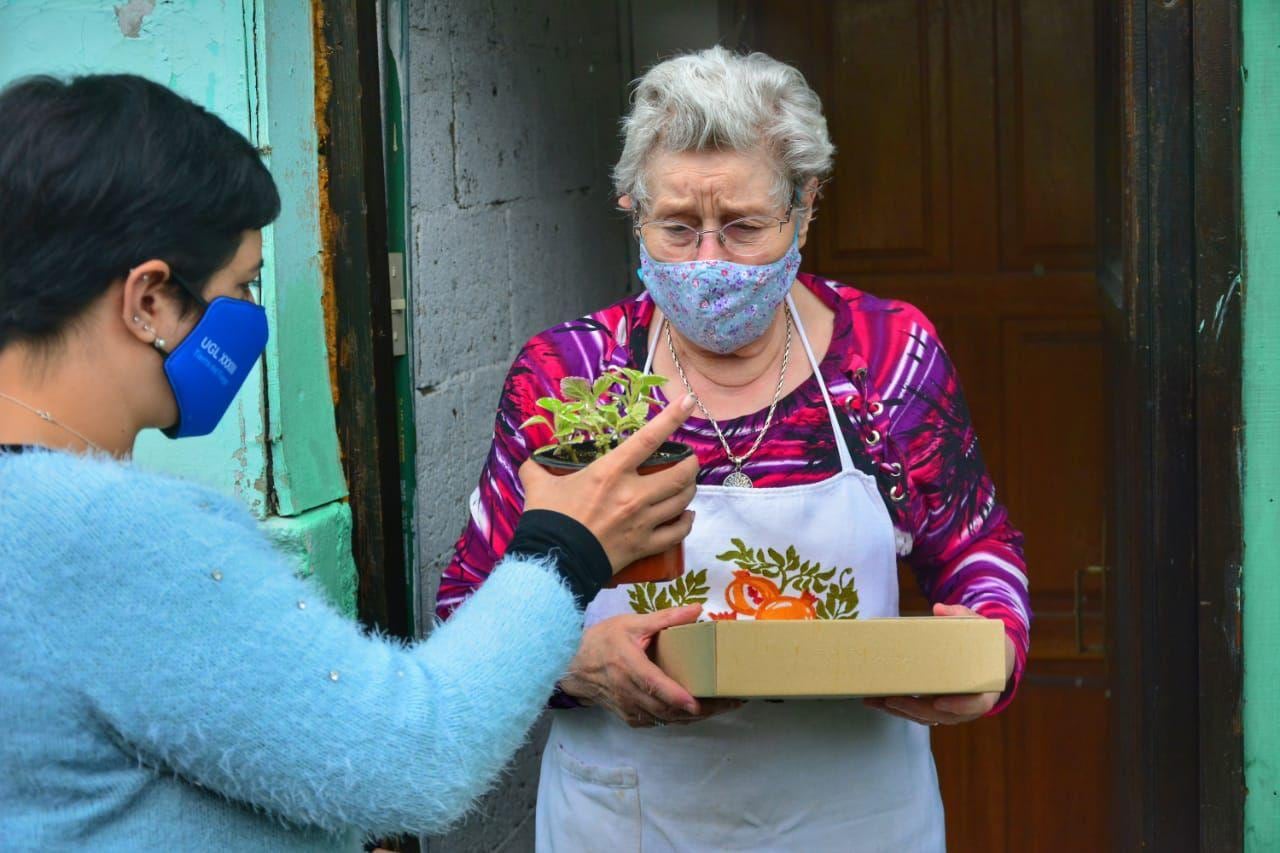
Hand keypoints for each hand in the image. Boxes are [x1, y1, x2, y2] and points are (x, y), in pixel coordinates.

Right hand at [519, 394, 699, 574]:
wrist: (553, 562)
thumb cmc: (548, 520)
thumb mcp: (538, 486)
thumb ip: (537, 468)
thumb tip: (531, 461)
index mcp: (610, 472)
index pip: (648, 438)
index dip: (671, 417)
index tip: (687, 402)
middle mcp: (633, 494)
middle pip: (679, 473)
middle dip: (690, 463)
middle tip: (688, 460)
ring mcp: (642, 521)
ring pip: (683, 500)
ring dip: (689, 489)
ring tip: (686, 484)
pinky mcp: (645, 545)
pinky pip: (678, 532)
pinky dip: (687, 522)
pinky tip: (687, 516)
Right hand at [561, 606, 743, 726]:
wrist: (572, 667)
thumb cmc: (602, 641)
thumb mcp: (631, 624)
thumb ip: (665, 618)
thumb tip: (697, 609)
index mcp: (628, 666)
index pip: (654, 685)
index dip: (675, 696)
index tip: (697, 703)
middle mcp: (628, 692)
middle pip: (666, 708)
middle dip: (699, 709)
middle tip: (729, 702)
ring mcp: (628, 708)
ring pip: (665, 719)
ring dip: (693, 717)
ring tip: (721, 708)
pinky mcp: (629, 717)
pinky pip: (657, 722)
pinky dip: (677, 719)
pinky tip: (696, 713)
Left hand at [863, 603, 1016, 726]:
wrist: (994, 663)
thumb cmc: (987, 645)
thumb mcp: (980, 628)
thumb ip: (962, 617)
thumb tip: (938, 609)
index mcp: (985, 690)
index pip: (975, 704)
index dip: (958, 706)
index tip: (939, 702)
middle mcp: (968, 707)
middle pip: (941, 715)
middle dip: (914, 709)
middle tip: (892, 699)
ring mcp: (952, 711)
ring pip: (925, 717)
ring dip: (899, 711)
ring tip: (874, 700)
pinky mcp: (937, 708)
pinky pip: (917, 713)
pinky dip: (898, 709)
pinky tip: (877, 701)